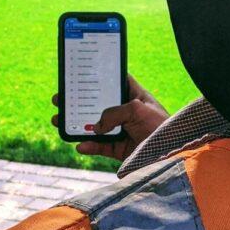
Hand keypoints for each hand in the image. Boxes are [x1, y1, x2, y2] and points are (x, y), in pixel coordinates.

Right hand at [51, 74, 169, 162]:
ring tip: (59, 121)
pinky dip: (88, 146)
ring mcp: (123, 132)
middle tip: (60, 99)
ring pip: (95, 127)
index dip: (101, 77)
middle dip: (79, 103)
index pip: (117, 82)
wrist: (170, 157)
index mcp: (136, 97)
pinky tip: (79, 144)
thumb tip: (96, 126)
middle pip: (99, 105)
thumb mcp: (137, 109)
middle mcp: (129, 113)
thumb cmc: (160, 126)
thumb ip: (113, 112)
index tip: (82, 73)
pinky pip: (100, 147)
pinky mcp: (121, 150)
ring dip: (77, 125)